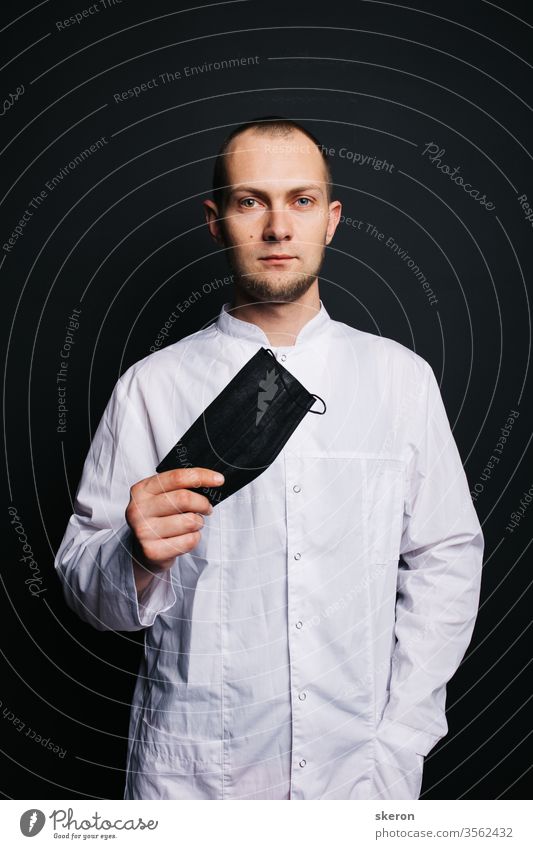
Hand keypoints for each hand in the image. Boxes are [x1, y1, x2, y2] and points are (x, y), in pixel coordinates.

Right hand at [125, 467, 224, 592]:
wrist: (138, 551)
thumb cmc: (157, 519)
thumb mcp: (159, 497)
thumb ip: (178, 488)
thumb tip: (211, 481)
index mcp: (141, 490)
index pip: (176, 477)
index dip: (201, 476)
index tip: (219, 480)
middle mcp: (138, 509)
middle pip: (184, 499)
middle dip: (203, 503)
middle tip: (207, 508)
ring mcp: (144, 531)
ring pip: (190, 522)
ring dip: (198, 523)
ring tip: (191, 524)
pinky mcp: (152, 551)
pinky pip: (189, 541)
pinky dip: (194, 538)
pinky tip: (184, 538)